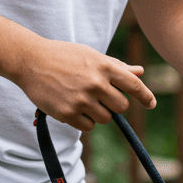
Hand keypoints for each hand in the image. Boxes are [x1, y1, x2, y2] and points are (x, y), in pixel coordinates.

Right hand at [13, 40, 155, 130]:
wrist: (31, 61)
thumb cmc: (64, 56)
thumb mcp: (91, 55)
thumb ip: (116, 66)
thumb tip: (140, 72)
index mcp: (104, 66)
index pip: (133, 85)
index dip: (145, 96)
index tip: (151, 104)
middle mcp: (95, 83)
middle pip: (121, 107)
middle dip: (115, 105)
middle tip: (101, 97)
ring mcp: (81, 100)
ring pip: (105, 118)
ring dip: (99, 113)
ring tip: (83, 100)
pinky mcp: (67, 113)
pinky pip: (88, 127)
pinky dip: (84, 121)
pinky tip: (73, 107)